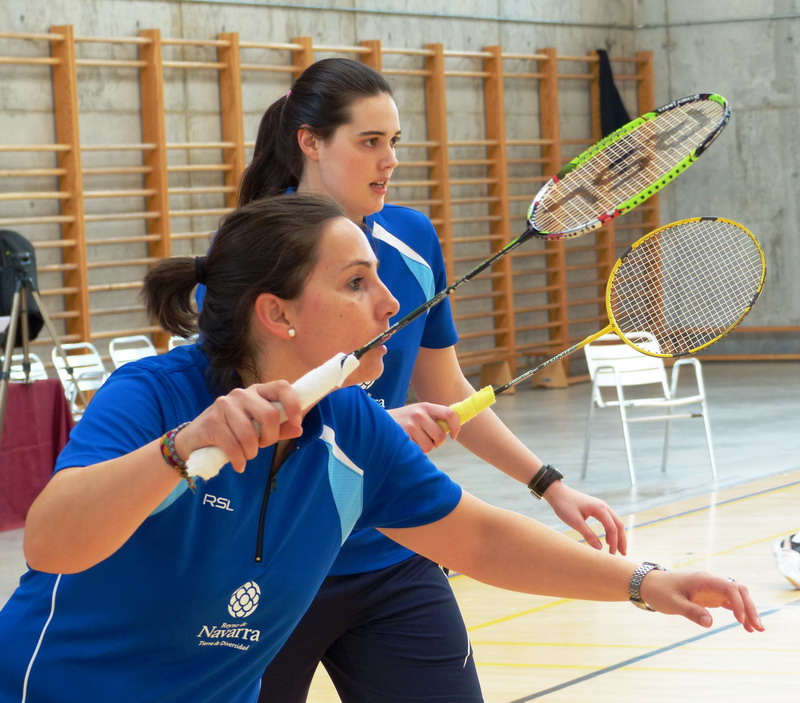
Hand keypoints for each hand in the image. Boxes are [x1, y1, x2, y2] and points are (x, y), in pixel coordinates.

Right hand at [175, 380, 303, 471]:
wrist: (194, 441)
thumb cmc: (233, 433)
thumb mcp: (259, 430)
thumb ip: (279, 428)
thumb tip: (298, 429)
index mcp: (257, 391)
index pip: (282, 387)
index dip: (294, 404)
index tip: (297, 422)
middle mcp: (241, 393)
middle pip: (270, 415)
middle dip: (269, 438)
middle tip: (261, 446)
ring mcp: (225, 405)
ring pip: (251, 434)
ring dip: (251, 452)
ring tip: (246, 456)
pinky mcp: (212, 421)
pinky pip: (234, 446)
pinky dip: (239, 460)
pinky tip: (238, 464)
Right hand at [388, 402, 460, 452]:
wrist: (377, 422)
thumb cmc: (403, 420)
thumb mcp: (417, 413)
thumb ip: (433, 418)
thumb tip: (452, 430)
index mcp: (426, 406)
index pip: (450, 413)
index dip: (456, 426)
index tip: (453, 436)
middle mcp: (419, 414)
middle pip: (440, 436)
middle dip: (437, 442)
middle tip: (428, 440)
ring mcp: (410, 425)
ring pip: (430, 446)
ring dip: (425, 447)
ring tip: (414, 440)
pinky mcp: (403, 437)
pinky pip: (418, 451)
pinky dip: (415, 451)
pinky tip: (407, 443)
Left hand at [542, 480, 626, 554]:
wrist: (557, 492)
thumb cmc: (564, 505)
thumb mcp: (575, 522)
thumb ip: (588, 534)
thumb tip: (600, 548)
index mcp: (600, 509)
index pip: (612, 528)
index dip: (614, 543)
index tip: (611, 555)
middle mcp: (604, 506)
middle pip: (618, 525)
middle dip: (621, 540)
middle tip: (623, 554)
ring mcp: (601, 506)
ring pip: (615, 522)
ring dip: (617, 536)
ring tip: (617, 549)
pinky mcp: (597, 508)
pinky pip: (608, 520)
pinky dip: (610, 531)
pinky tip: (607, 540)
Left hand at [640, 570, 764, 631]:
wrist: (649, 585)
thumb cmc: (660, 592)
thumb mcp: (672, 603)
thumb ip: (691, 612)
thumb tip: (710, 623)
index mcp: (703, 580)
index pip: (729, 587)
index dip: (739, 603)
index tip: (740, 620)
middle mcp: (710, 582)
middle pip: (738, 591)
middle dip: (750, 607)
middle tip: (758, 627)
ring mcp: (711, 588)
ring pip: (737, 597)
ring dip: (748, 611)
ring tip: (757, 630)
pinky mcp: (710, 596)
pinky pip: (729, 603)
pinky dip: (739, 613)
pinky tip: (745, 627)